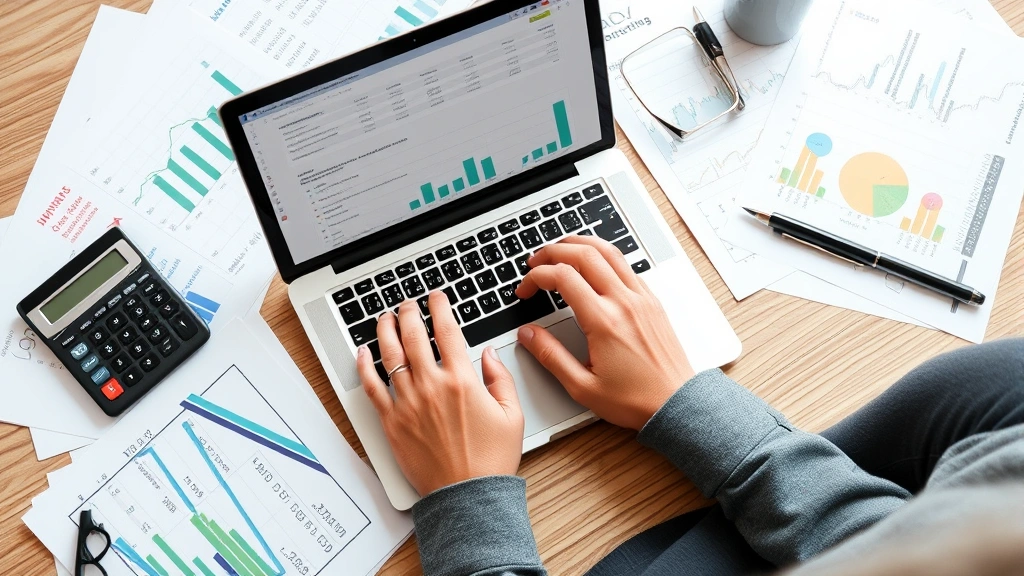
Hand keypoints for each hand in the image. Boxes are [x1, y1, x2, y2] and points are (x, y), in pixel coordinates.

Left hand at [356, 292, 524, 495]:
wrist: (467, 496)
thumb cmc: (491, 460)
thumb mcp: (512, 414)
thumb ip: (501, 378)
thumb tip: (490, 354)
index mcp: (462, 380)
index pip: (447, 330)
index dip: (440, 307)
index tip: (436, 297)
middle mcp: (432, 386)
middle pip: (413, 335)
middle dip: (409, 312)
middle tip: (409, 304)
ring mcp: (408, 403)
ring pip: (390, 354)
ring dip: (385, 329)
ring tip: (385, 316)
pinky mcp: (392, 421)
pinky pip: (371, 387)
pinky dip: (364, 366)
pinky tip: (362, 352)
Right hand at [515, 236, 694, 429]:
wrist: (676, 405)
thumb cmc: (634, 400)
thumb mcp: (582, 386)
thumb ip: (551, 356)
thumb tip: (528, 334)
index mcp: (604, 321)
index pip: (563, 277)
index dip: (536, 277)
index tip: (525, 289)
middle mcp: (624, 302)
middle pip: (584, 254)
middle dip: (553, 251)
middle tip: (535, 261)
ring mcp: (641, 298)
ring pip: (609, 251)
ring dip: (580, 243)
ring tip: (561, 249)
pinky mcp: (652, 302)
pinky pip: (626, 266)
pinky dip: (604, 256)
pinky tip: (594, 265)